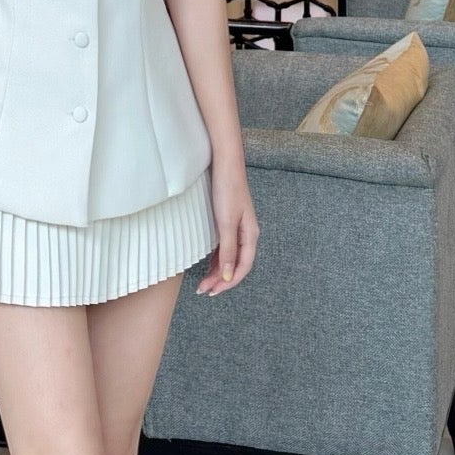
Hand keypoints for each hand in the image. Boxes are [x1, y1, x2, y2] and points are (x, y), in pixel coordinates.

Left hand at [196, 163, 257, 295]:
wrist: (225, 164)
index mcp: (251, 235)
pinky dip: (216, 258)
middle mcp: (247, 234)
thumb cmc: (227, 190)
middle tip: (204, 290)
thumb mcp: (226, 223)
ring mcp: (239, 228)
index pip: (243, 267)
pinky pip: (225, 247)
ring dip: (217, 270)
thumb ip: (228, 250)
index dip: (229, 282)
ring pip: (230, 257)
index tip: (213, 291)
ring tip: (204, 282)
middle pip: (236, 264)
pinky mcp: (230, 222)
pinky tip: (208, 264)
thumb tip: (228, 275)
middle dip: (221, 279)